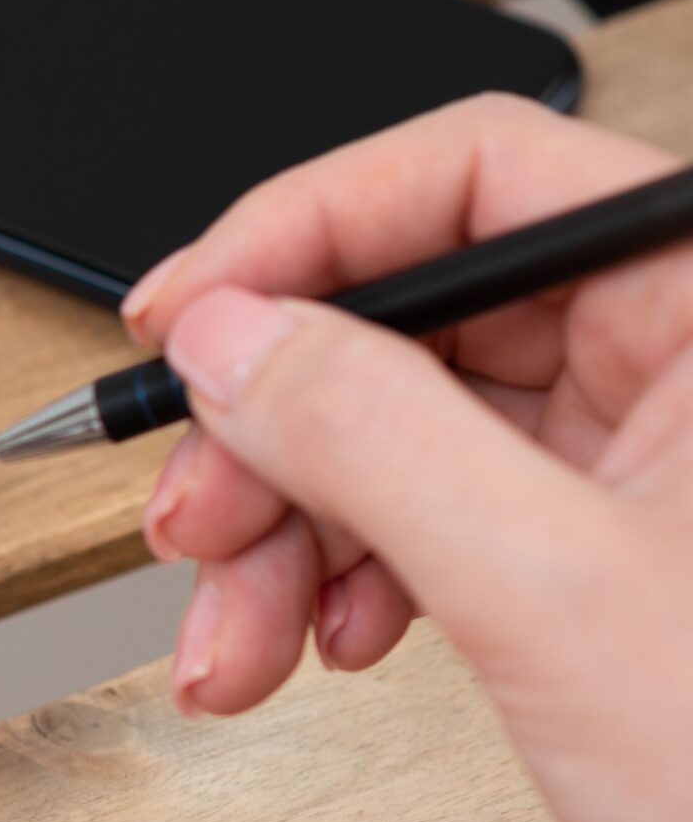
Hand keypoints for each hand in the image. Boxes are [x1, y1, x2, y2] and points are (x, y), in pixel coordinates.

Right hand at [125, 93, 692, 821]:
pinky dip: (346, 577)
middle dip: (272, 434)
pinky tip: (313, 643)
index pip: (473, 177)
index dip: (298, 236)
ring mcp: (651, 453)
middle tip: (191, 522)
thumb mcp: (551, 594)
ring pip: (403, 429)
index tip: (178, 322)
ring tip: (230, 639)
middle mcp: (687, 356)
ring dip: (284, 532)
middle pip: (412, 321)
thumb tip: (234, 338)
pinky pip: (435, 513)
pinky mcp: (611, 544)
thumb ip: (375, 438)